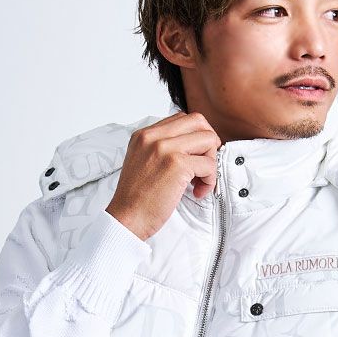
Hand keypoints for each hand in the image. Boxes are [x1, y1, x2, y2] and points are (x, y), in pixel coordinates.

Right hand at [106, 111, 220, 241]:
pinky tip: (197, 191)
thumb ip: (161, 149)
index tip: (195, 155)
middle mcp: (153, 137)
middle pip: (198, 121)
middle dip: (209, 143)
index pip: (182, 118)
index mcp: (144, 134)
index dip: (196, 136)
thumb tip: (191, 146)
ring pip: (208, 140)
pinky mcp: (178, 165)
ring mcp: (165, 148)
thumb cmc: (136, 198)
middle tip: (205, 163)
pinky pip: (209, 165)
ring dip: (211, 162)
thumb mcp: (142, 161)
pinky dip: (209, 180)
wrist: (127, 218)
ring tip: (199, 181)